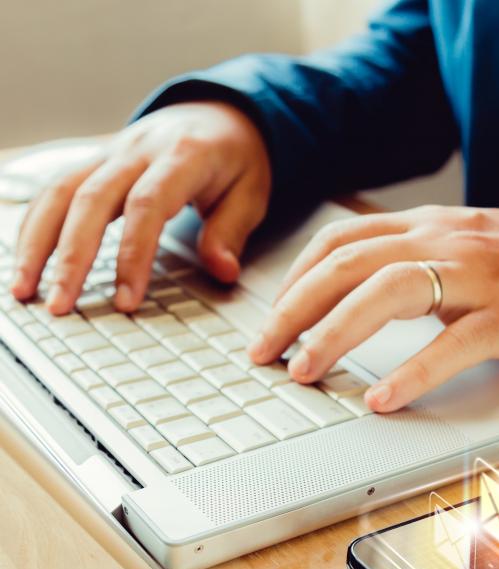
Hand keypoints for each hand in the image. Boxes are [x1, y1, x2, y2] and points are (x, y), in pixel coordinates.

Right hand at [12, 101, 271, 313]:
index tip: (126, 299)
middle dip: (71, 257)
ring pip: (60, 191)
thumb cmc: (236, 158)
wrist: (219, 113)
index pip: (147, 206)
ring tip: (25, 289)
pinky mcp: (94, 161)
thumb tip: (223, 272)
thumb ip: (232, 232)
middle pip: (91, 199)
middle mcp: (138, 150)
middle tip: (61, 304)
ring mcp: (111, 152)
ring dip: (37, 242)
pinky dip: (35, 224)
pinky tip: (25, 259)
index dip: (133, 254)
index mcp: (184, 156)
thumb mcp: (252, 193)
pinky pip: (54, 189)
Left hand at [249, 206, 498, 411]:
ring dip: (335, 333)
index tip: (274, 317)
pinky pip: (455, 342)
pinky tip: (382, 399)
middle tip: (262, 353)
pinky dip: (413, 372)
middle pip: (348, 264)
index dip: (297, 279)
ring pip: (389, 292)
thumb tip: (361, 302)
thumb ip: (417, 267)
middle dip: (294, 310)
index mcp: (431, 226)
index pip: (341, 241)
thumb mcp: (467, 251)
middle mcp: (446, 240)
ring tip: (303, 373)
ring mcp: (480, 275)